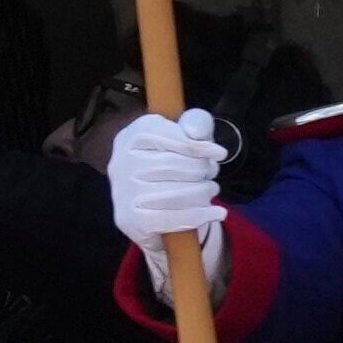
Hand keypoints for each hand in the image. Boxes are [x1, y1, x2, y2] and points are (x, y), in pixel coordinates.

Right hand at [105, 105, 230, 266]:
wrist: (148, 195)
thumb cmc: (173, 158)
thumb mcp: (187, 132)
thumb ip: (197, 122)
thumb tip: (194, 133)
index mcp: (135, 134)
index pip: (174, 138)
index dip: (201, 147)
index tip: (220, 154)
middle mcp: (121, 162)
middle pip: (176, 166)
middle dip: (202, 172)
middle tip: (210, 175)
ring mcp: (122, 193)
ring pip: (176, 194)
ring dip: (203, 194)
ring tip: (210, 191)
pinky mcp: (128, 220)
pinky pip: (171, 219)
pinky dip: (199, 216)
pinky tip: (215, 213)